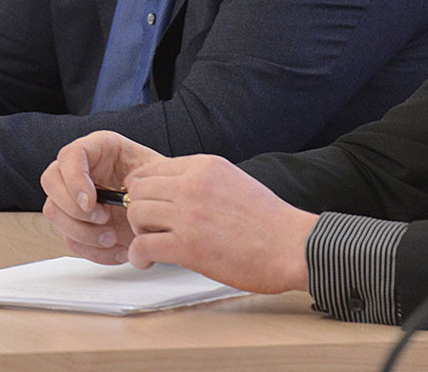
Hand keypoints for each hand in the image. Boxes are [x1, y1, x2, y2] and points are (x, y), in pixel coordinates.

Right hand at [41, 130, 164, 262]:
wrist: (165, 208)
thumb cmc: (160, 185)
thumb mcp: (157, 172)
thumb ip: (143, 178)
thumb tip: (126, 190)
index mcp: (98, 148)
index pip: (69, 155)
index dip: (75, 180)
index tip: (91, 201)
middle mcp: (79, 169)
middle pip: (51, 182)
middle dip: (74, 208)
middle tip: (103, 219)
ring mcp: (73, 197)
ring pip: (54, 213)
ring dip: (82, 232)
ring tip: (112, 237)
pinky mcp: (77, 223)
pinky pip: (70, 239)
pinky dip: (92, 251)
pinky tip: (117, 251)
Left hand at [46, 135, 316, 293]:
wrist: (292, 246)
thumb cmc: (269, 221)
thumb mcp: (234, 181)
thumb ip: (202, 181)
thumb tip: (174, 190)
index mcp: (205, 166)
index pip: (152, 168)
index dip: (144, 189)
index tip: (148, 205)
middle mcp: (193, 184)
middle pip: (138, 189)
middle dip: (138, 209)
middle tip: (148, 226)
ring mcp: (189, 214)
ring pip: (136, 214)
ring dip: (138, 231)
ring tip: (152, 243)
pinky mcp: (188, 246)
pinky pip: (143, 245)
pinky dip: (139, 256)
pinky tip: (149, 260)